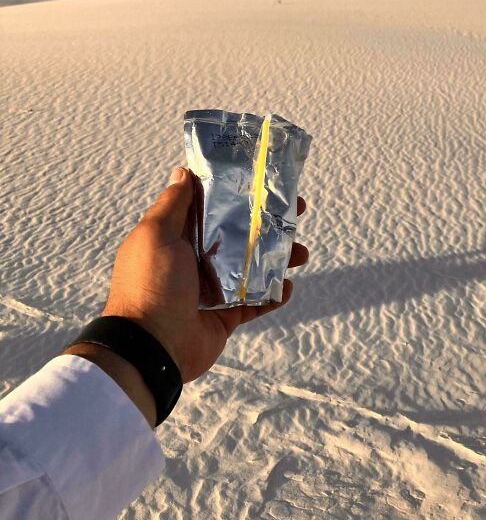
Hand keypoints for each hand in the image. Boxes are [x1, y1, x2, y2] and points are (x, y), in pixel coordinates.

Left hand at [97, 166, 307, 383]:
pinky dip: (274, 295)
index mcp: (178, 237)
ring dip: (279, 258)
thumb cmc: (151, 283)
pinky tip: (288, 286)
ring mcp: (213, 289)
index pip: (213, 206)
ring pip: (253, 266)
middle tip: (297, 210)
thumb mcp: (156, 234)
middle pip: (240, 234)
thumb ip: (172, 204)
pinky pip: (256, 302)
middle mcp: (196, 259)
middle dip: (269, 222)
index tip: (265, 180)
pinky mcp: (226, 316)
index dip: (238, 192)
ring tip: (301, 253)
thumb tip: (182, 171)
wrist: (151, 348)